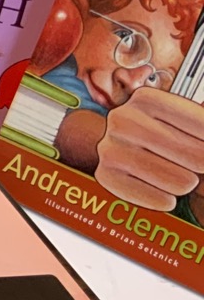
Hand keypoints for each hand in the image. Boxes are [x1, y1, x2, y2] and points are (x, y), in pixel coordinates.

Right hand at [94, 87, 203, 208]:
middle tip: (195, 164)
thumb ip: (200, 128)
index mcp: (146, 99)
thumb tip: (203, 154)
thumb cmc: (163, 135)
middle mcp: (123, 119)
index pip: (203, 127)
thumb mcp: (183, 122)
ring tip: (180, 177)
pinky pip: (156, 198)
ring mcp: (110, 147)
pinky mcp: (105, 175)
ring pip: (180, 181)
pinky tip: (167, 195)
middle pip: (197, 156)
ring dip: (187, 184)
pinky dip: (167, 200)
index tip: (202, 145)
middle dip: (202, 164)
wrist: (122, 148)